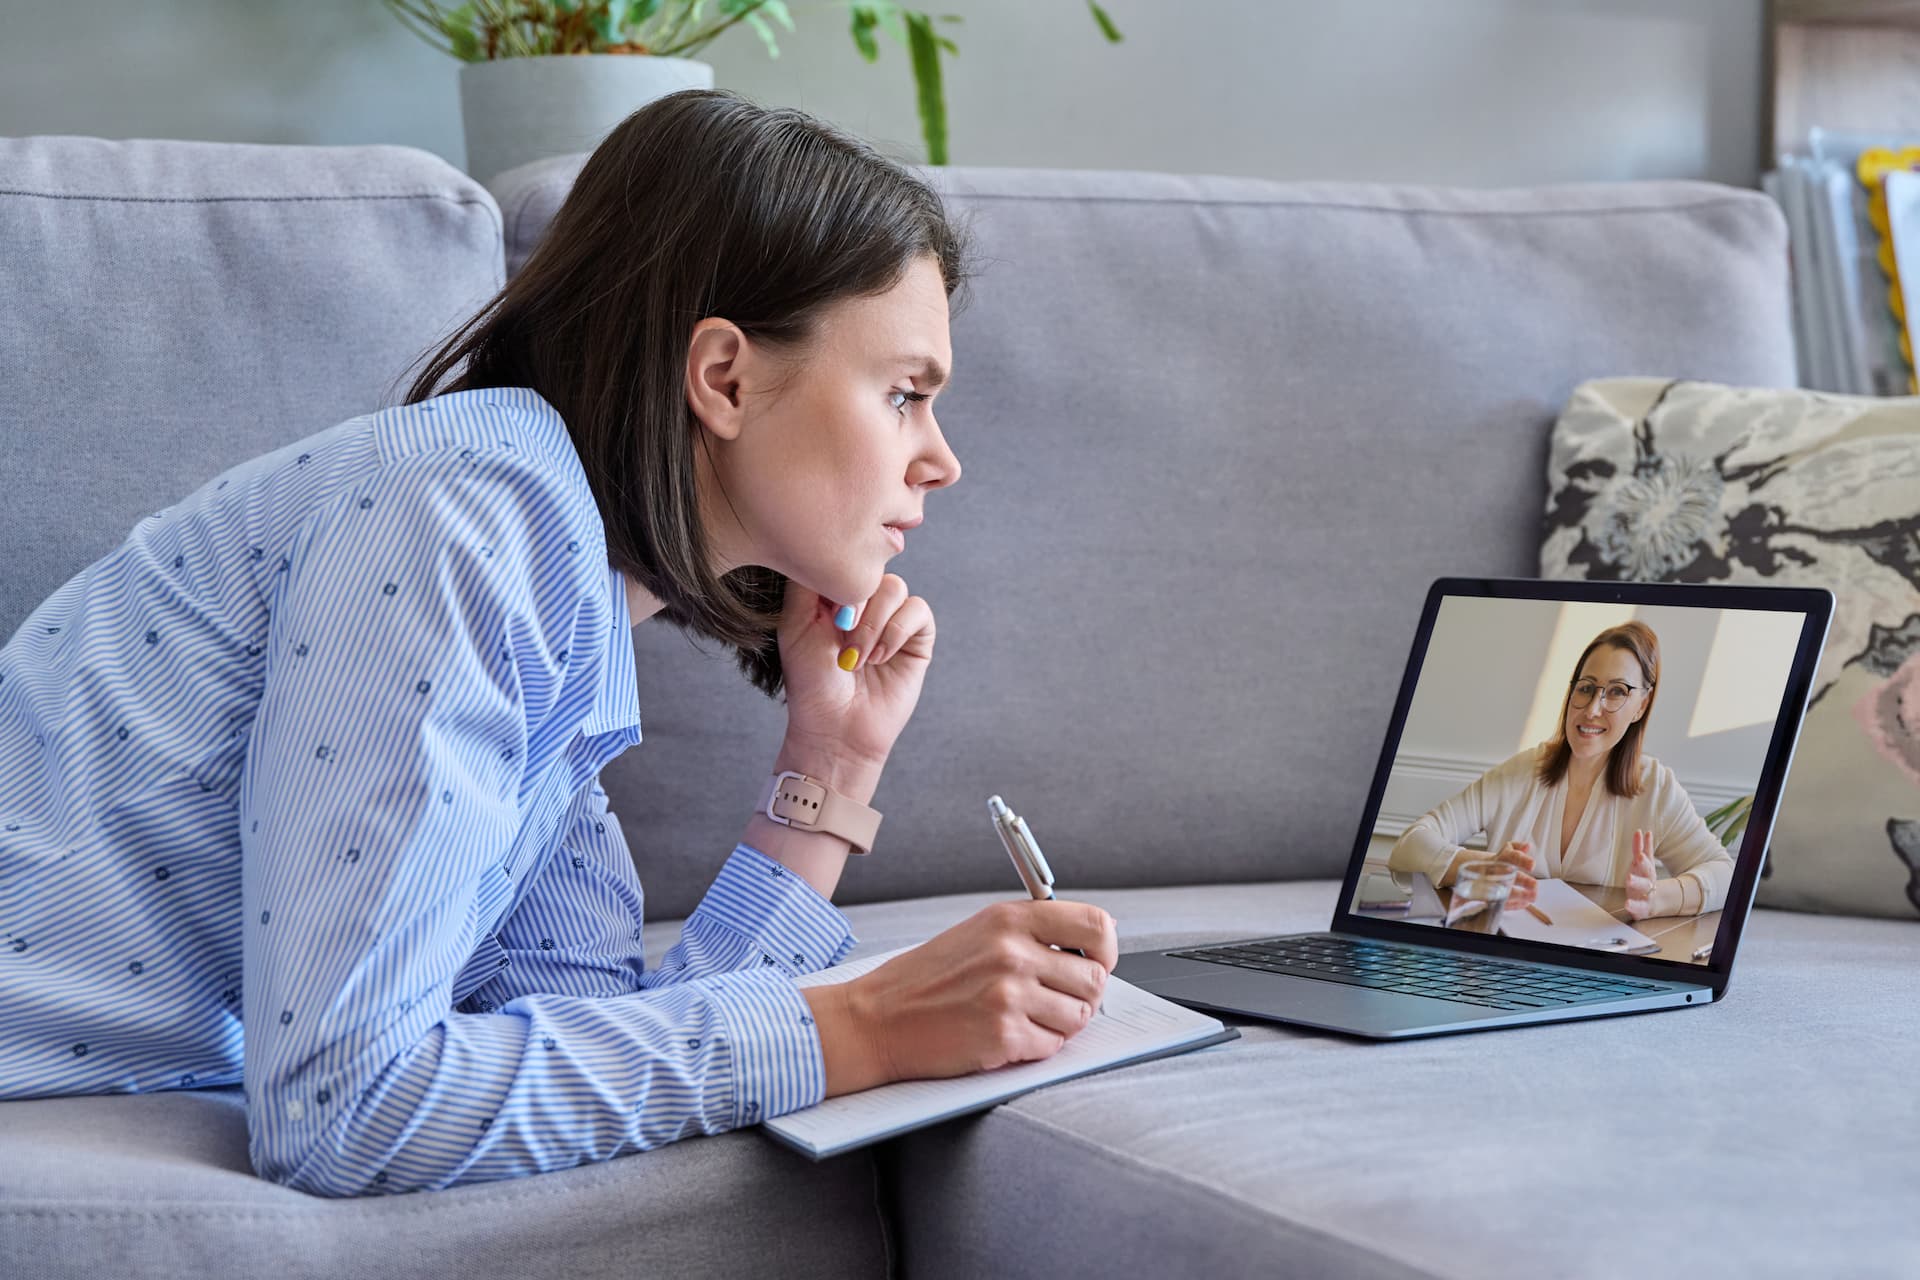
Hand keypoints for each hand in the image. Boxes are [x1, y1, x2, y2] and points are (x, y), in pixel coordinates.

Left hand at [777, 574, 933, 771]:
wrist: (835, 727)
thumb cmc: (811, 681)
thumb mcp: (794, 624)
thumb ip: (805, 582)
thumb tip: (824, 547)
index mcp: (836, 594)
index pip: (847, 559)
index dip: (837, 579)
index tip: (824, 614)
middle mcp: (866, 602)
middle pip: (873, 569)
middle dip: (856, 606)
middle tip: (840, 638)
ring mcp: (893, 619)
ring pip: (896, 588)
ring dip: (874, 623)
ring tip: (859, 656)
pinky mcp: (918, 638)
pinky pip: (918, 611)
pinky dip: (897, 632)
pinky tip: (881, 657)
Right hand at [805, 900, 1117, 1094]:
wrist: (878, 1018)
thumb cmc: (927, 977)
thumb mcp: (980, 931)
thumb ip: (1034, 932)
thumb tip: (1096, 942)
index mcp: (1011, 919)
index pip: (1096, 925)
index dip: (1105, 950)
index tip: (1096, 962)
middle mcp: (1014, 953)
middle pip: (1094, 980)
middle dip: (1080, 996)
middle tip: (1052, 1000)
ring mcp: (1010, 996)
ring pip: (1079, 1017)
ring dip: (1059, 1024)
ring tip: (1024, 1017)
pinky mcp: (1004, 1036)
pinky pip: (1052, 1047)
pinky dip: (1035, 1047)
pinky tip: (1005, 1035)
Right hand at [1489, 840, 1537, 912]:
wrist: (1478, 870)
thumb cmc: (1498, 862)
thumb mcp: (1506, 850)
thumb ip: (1517, 847)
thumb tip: (1527, 845)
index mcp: (1500, 858)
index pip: (1511, 857)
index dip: (1522, 861)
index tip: (1532, 865)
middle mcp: (1494, 870)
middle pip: (1508, 875)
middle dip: (1522, 881)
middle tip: (1534, 885)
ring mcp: (1490, 884)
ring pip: (1504, 890)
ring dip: (1519, 894)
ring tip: (1532, 897)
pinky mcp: (1489, 896)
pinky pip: (1500, 901)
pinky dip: (1513, 904)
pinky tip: (1524, 904)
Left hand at [1623, 829, 1659, 919]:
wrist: (1654, 902)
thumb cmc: (1645, 880)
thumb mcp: (1645, 864)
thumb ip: (1644, 849)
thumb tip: (1645, 832)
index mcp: (1647, 868)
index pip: (1645, 853)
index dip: (1642, 844)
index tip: (1639, 833)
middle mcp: (1648, 879)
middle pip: (1647, 870)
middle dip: (1644, 863)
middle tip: (1639, 857)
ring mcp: (1647, 892)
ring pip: (1644, 887)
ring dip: (1637, 882)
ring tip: (1629, 878)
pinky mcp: (1643, 906)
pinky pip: (1639, 906)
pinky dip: (1633, 906)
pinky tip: (1627, 904)